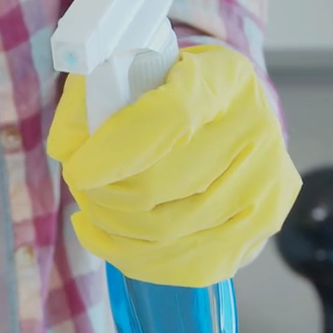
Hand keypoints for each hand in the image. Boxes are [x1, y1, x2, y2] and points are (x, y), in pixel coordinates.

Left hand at [47, 44, 300, 287]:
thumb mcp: (139, 67)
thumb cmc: (177, 89)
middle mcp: (256, 132)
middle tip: (80, 182)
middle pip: (156, 187)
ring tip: (92, 205)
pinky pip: (183, 265)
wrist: (236, 114)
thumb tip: (68, 148)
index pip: (170, 119)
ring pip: (163, 233)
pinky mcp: (258, 232)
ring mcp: (265, 188)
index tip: (76, 168)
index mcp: (224, 79)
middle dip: (100, 192)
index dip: (114, 151)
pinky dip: (132, 257)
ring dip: (110, 225)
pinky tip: (107, 235)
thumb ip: (96, 93)